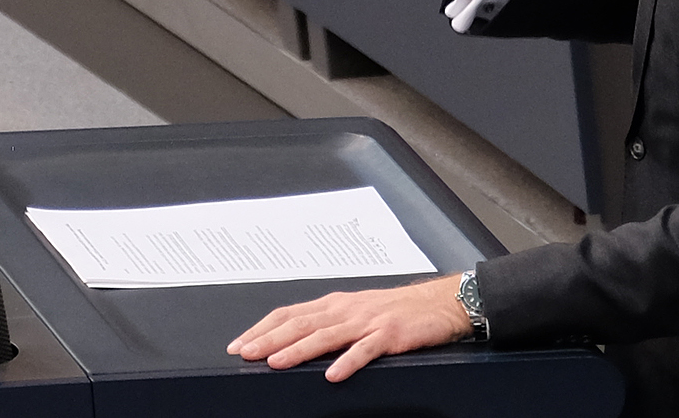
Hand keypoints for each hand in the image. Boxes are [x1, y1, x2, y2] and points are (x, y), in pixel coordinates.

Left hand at [228, 276, 472, 381]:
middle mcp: (346, 310)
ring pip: (325, 336)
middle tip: (246, 354)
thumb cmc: (397, 311)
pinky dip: (347, 362)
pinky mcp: (388, 335)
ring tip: (276, 363)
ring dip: (298, 350)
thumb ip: (328, 325)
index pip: (290, 314)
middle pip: (300, 324)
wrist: (438, 303)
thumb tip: (293, 342)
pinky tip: (332, 375)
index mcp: (335, 304)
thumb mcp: (356, 313)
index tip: (239, 344)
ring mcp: (366, 322)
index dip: (262, 328)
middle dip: (269, 339)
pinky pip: (364, 350)